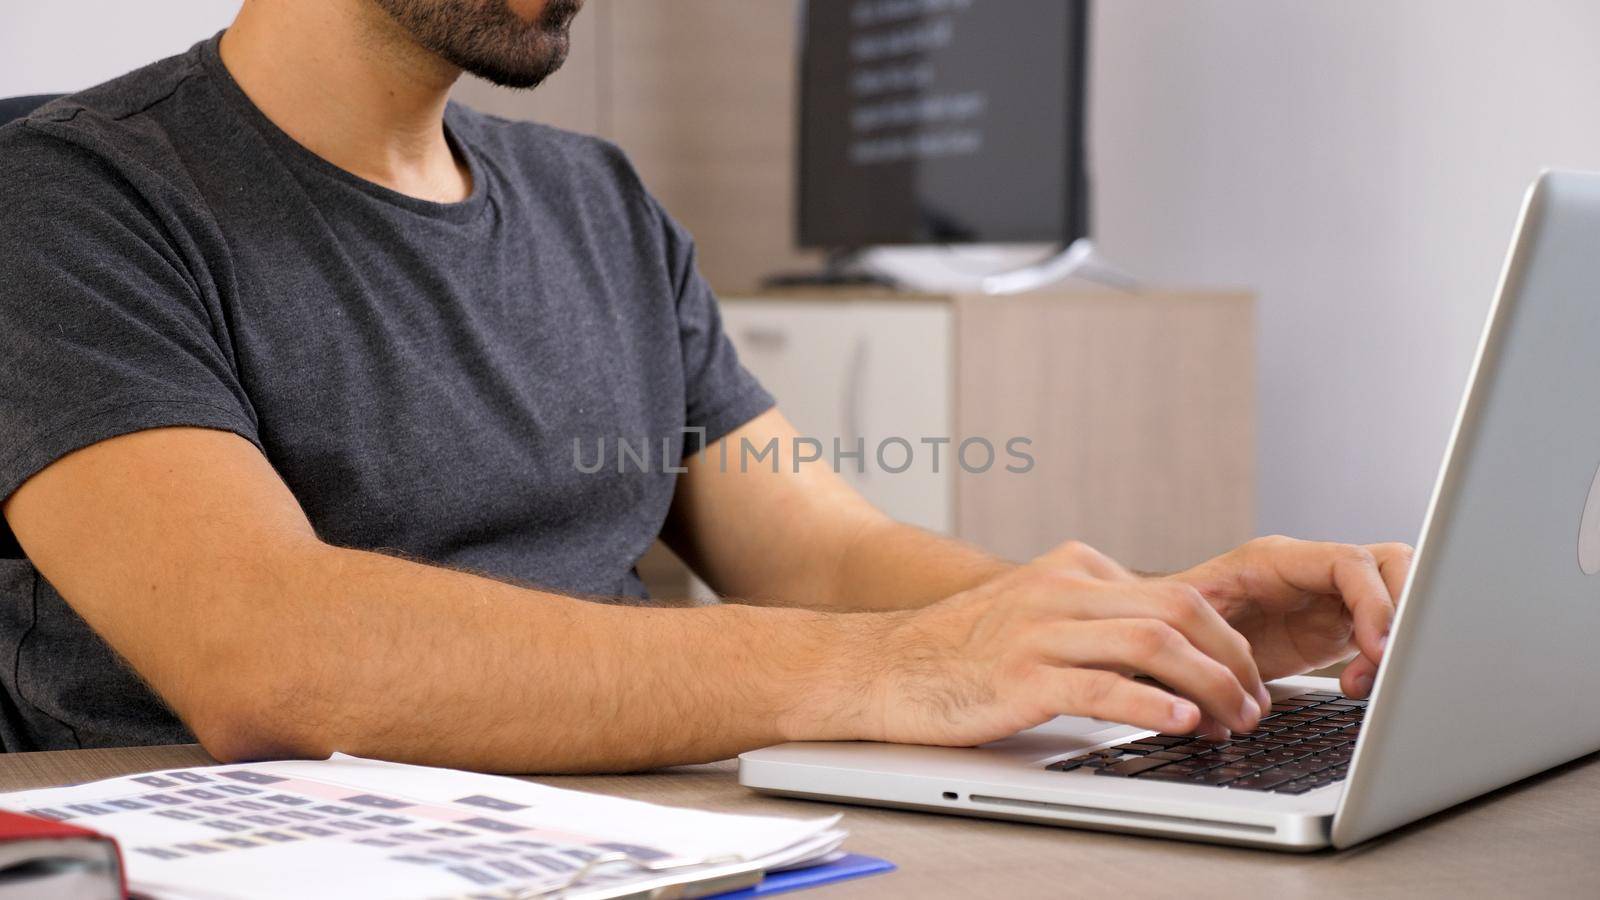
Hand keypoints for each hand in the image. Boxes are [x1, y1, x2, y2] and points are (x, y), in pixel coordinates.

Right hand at [845, 542, 1269, 747]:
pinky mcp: (1020, 675)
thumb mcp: (1034, 614)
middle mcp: (1060, 590)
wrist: (883, 667)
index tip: (1247, 680)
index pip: (1176, 593)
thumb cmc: (959, 652)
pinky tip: (1180, 722)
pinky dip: (1152, 704)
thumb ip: (1093, 621)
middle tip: (1255, 704)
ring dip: (1209, 685)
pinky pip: (1102, 686)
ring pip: (1152, 641)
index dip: (1226, 640)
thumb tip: (1167, 656)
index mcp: (1072, 568)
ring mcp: (1039, 630)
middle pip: (1178, 609)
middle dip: (1232, 660)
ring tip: (1232, 721)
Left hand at [1165, 536, 1412, 698]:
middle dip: (1401, 614)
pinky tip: (1357, 686)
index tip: (1379, 649)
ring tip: (1364, 681)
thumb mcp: (1188, 621)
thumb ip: (1211, 637)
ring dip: (1395, 638)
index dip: (1374, 603)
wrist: (1174, 631)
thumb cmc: (1173, 620)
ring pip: (1396, 592)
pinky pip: (1383, 629)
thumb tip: (1226, 668)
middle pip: (1391, 565)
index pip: (1348, 562)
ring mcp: (1330, 595)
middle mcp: (1312, 570)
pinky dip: (1382, 660)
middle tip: (1384, 663)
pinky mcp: (1339, 624)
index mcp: (1276, 559)